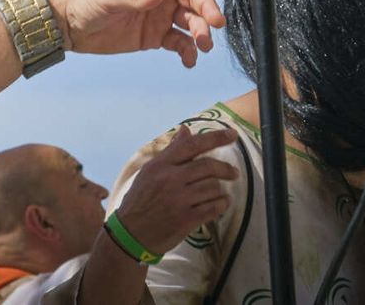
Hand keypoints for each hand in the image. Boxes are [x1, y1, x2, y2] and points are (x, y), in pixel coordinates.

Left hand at [48, 0, 234, 65]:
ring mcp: (161, 13)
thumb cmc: (85, 1)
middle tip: (214, 25)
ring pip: (192, 20)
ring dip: (201, 32)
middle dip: (207, 10)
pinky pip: (181, 42)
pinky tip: (189, 60)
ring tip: (202, 46)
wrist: (69, 28)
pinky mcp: (157, 35)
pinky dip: (189, 51)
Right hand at [115, 127, 238, 254]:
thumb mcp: (150, 172)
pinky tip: (219, 204)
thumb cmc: (141, 200)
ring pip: (214, 187)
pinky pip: (214, 207)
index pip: (191, 144)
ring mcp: (178, 200)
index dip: (215, 138)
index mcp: (160, 165)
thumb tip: (186, 130)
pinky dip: (222, 204)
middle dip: (225, 169)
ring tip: (218, 193)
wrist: (131, 233)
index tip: (232, 134)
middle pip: (207, 166)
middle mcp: (169, 179)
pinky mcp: (186, 219)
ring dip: (221, 190)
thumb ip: (171, 152)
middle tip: (233, 173)